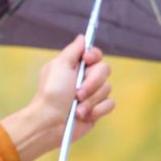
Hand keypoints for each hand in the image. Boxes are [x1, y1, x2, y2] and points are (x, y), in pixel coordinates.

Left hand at [1, 35, 114, 160]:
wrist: (51, 122)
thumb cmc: (51, 93)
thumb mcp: (59, 66)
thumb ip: (73, 50)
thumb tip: (82, 38)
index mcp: (75, 66)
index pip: (95, 54)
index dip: (94, 55)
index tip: (87, 60)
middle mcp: (85, 79)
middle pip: (105, 70)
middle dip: (92, 82)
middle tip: (77, 92)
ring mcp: (92, 95)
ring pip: (107, 88)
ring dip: (91, 100)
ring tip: (76, 108)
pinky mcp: (97, 110)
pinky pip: (110, 104)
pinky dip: (97, 110)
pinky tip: (84, 115)